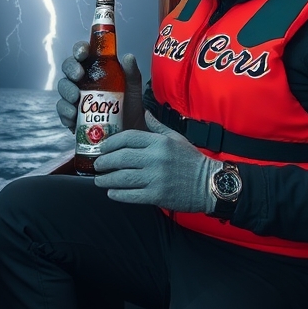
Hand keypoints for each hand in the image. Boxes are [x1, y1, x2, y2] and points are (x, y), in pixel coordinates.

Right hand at [55, 46, 145, 132]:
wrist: (129, 129)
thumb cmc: (129, 104)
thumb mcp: (132, 87)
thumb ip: (131, 73)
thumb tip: (128, 57)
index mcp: (94, 67)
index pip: (82, 53)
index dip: (79, 49)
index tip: (83, 53)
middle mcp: (81, 80)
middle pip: (68, 68)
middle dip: (71, 69)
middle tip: (78, 75)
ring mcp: (75, 97)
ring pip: (63, 88)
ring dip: (67, 91)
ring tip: (76, 98)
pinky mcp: (72, 115)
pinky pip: (63, 112)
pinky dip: (65, 113)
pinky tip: (72, 117)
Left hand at [94, 111, 216, 212]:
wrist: (210, 184)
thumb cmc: (192, 160)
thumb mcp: (176, 138)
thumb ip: (158, 126)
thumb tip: (145, 113)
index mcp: (159, 142)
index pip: (128, 138)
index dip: (111, 143)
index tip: (103, 148)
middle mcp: (156, 158)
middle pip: (121, 157)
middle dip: (105, 162)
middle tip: (98, 165)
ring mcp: (156, 177)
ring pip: (123, 177)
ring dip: (107, 179)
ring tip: (100, 180)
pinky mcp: (157, 195)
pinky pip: (131, 195)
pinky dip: (118, 194)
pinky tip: (111, 193)